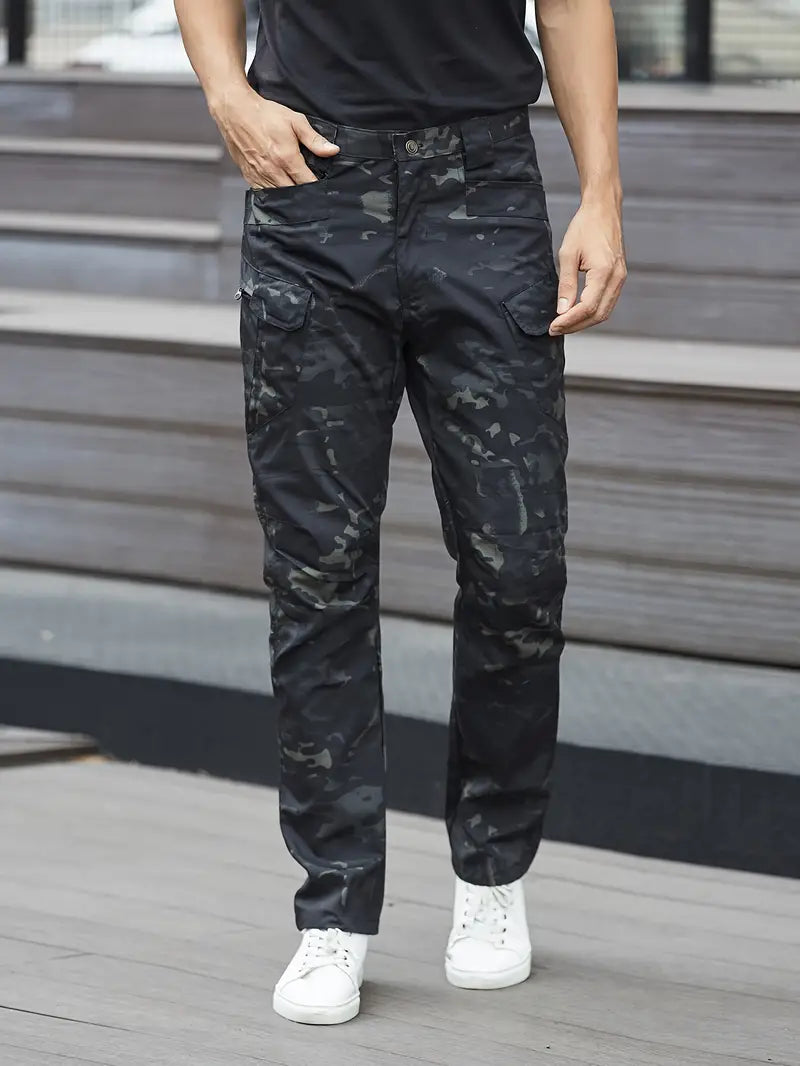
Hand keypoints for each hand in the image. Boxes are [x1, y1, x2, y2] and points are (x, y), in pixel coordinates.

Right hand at [210, 87, 339, 188]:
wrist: (235, 111)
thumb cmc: (264, 114)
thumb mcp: (295, 121)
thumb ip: (314, 139)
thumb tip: (333, 151)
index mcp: (287, 158)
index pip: (307, 183)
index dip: (316, 187)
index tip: (322, 188)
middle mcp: (273, 170)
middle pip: (294, 193)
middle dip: (304, 194)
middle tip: (311, 192)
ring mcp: (259, 175)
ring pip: (279, 196)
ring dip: (289, 196)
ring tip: (297, 193)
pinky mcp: (249, 176)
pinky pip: (264, 193)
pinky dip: (273, 194)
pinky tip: (279, 190)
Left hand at [549, 198, 626, 334]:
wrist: (603, 210)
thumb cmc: (585, 227)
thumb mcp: (568, 254)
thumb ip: (566, 284)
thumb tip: (562, 310)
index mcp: (604, 272)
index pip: (587, 308)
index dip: (569, 321)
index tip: (553, 327)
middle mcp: (617, 278)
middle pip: (598, 315)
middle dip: (576, 326)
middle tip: (555, 329)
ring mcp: (620, 278)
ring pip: (605, 312)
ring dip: (584, 322)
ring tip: (564, 324)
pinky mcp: (619, 277)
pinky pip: (607, 302)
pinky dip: (592, 312)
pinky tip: (577, 313)